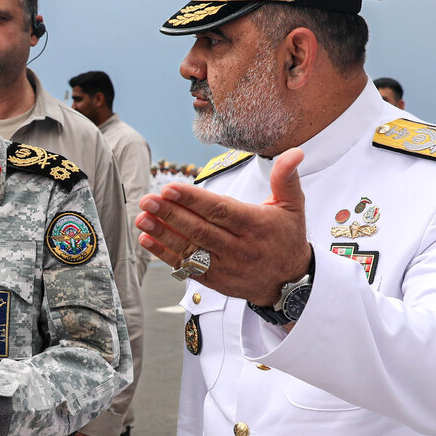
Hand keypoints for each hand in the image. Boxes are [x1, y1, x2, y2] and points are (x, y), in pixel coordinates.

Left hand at [135, 149, 310, 306]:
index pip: (220, 211)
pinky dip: (165, 254)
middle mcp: (239, 247)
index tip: (170, 188)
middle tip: (148, 200)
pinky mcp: (214, 280)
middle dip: (171, 214)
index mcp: (256, 225)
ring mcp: (225, 266)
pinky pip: (186, 266)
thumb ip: (286, 178)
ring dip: (163, 234)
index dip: (193, 200)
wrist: (290, 283)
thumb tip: (293, 152)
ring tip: (142, 218)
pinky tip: (147, 239)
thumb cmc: (287, 238)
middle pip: (200, 229)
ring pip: (190, 249)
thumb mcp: (293, 206)